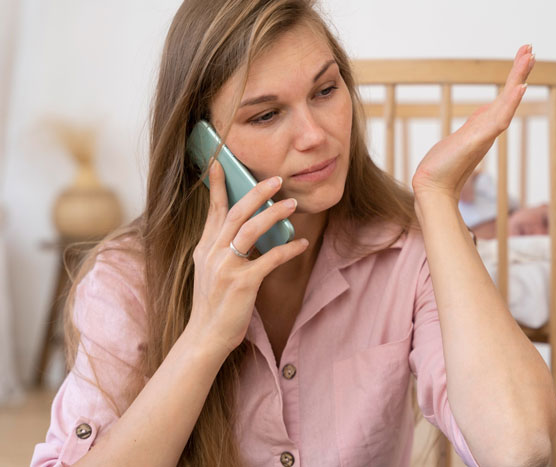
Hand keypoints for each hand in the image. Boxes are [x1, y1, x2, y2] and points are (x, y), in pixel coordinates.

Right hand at [187, 160, 308, 357]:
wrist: (205, 337)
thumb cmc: (213, 304)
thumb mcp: (209, 271)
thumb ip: (221, 248)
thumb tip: (244, 228)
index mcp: (204, 248)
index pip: (213, 210)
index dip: (217, 185)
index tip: (219, 162)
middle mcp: (213, 253)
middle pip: (236, 212)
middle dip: (257, 192)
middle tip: (276, 179)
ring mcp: (227, 267)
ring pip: (251, 230)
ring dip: (274, 214)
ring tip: (292, 204)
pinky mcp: (243, 283)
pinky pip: (270, 259)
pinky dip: (288, 249)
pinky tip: (302, 243)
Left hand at [412, 44, 534, 202]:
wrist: (432, 189)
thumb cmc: (441, 170)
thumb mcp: (457, 144)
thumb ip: (468, 135)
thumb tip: (471, 132)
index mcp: (483, 128)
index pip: (501, 100)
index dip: (513, 80)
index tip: (522, 57)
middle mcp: (487, 130)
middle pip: (508, 97)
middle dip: (519, 72)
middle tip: (531, 48)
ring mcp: (484, 135)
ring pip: (506, 103)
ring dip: (518, 80)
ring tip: (529, 58)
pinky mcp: (477, 141)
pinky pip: (498, 120)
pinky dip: (510, 104)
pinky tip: (519, 88)